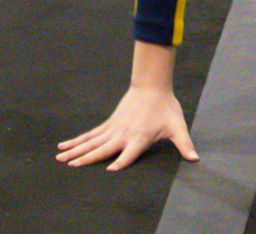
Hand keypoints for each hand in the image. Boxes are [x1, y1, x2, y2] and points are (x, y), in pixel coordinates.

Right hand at [56, 83, 198, 170]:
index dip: (121, 162)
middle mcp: (123, 134)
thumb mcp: (178, 127)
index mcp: (139, 138)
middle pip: (102, 148)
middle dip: (86, 158)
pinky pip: (91, 134)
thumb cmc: (166, 108)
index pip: (129, 153)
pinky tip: (65, 146)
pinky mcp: (109, 124)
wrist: (152, 85)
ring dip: (75, 150)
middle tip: (71, 166)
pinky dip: (77, 140)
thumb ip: (185, 145)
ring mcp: (114, 128)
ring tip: (60, 158)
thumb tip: (196, 158)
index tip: (109, 170)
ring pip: (91, 142)